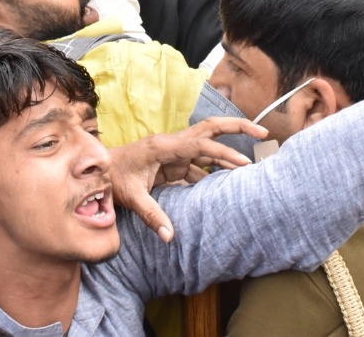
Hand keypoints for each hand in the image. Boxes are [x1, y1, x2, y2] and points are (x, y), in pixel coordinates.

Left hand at [108, 116, 267, 242]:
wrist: (99, 172)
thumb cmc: (113, 179)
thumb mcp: (132, 198)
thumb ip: (152, 215)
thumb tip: (170, 237)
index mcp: (164, 146)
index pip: (201, 145)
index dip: (223, 153)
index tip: (244, 162)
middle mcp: (172, 144)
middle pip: (211, 129)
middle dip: (237, 127)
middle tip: (263, 131)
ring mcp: (174, 153)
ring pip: (208, 147)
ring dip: (229, 154)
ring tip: (252, 165)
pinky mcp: (173, 163)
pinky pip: (200, 165)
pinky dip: (215, 171)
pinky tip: (228, 182)